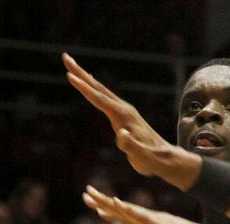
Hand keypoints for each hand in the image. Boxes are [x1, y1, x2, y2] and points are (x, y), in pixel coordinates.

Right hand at [62, 53, 196, 186]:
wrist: (164, 157)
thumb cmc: (151, 159)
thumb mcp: (140, 156)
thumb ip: (130, 145)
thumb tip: (121, 134)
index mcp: (123, 116)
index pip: (99, 99)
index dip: (84, 88)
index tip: (70, 76)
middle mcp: (123, 108)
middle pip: (98, 87)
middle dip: (81, 72)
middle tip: (65, 57)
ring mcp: (124, 110)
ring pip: (101, 89)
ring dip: (85, 76)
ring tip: (71, 66)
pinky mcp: (124, 114)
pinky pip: (104, 96)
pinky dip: (93, 87)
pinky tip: (89, 83)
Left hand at [82, 185, 224, 223]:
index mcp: (158, 223)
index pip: (130, 216)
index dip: (113, 210)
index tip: (98, 207)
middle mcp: (155, 219)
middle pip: (123, 210)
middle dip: (103, 202)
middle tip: (86, 194)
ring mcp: (158, 221)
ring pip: (127, 210)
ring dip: (107, 203)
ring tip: (91, 196)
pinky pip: (141, 217)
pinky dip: (127, 209)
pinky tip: (115, 203)